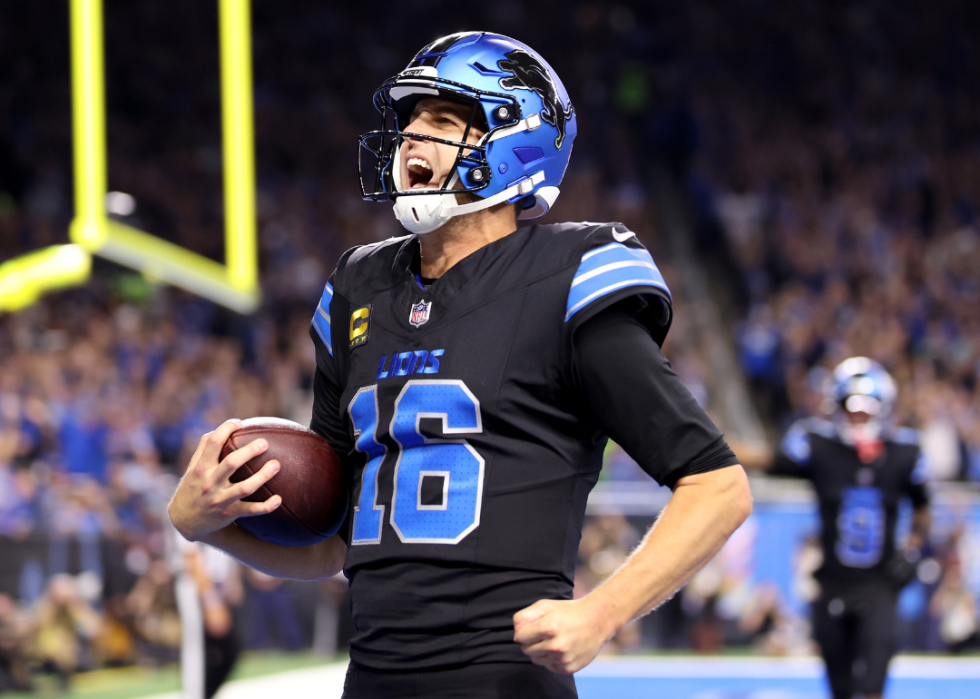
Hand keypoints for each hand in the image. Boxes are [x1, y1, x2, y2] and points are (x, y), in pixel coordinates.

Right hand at [168, 419, 280, 541]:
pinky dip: (265, 507)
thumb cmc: (193, 486)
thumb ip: (204, 448)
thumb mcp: (193, 467)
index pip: (212, 443)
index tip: (239, 423)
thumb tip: (221, 428)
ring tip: (277, 465)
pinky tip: (279, 499)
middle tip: (264, 443)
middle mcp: (210, 483)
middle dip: (249, 452)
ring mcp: (220, 499)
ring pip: (244, 488)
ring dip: (262, 476)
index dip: (226, 429)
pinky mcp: (229, 513)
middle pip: (231, 463)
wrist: (185, 520)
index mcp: (202, 468)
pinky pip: (250, 510)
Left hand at [513, 597, 615, 673]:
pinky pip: (549, 666)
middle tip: (543, 633)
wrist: (596, 621)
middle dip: (531, 641)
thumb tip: (516, 633)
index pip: (519, 636)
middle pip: (526, 649)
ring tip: (553, 640)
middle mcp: (556, 645)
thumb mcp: (546, 605)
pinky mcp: (568, 668)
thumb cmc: (567, 612)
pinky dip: (551, 659)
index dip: (523, 631)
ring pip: (536, 660)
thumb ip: (525, 616)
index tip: (532, 627)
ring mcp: (563, 658)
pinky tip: (561, 648)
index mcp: (548, 627)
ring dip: (540, 651)